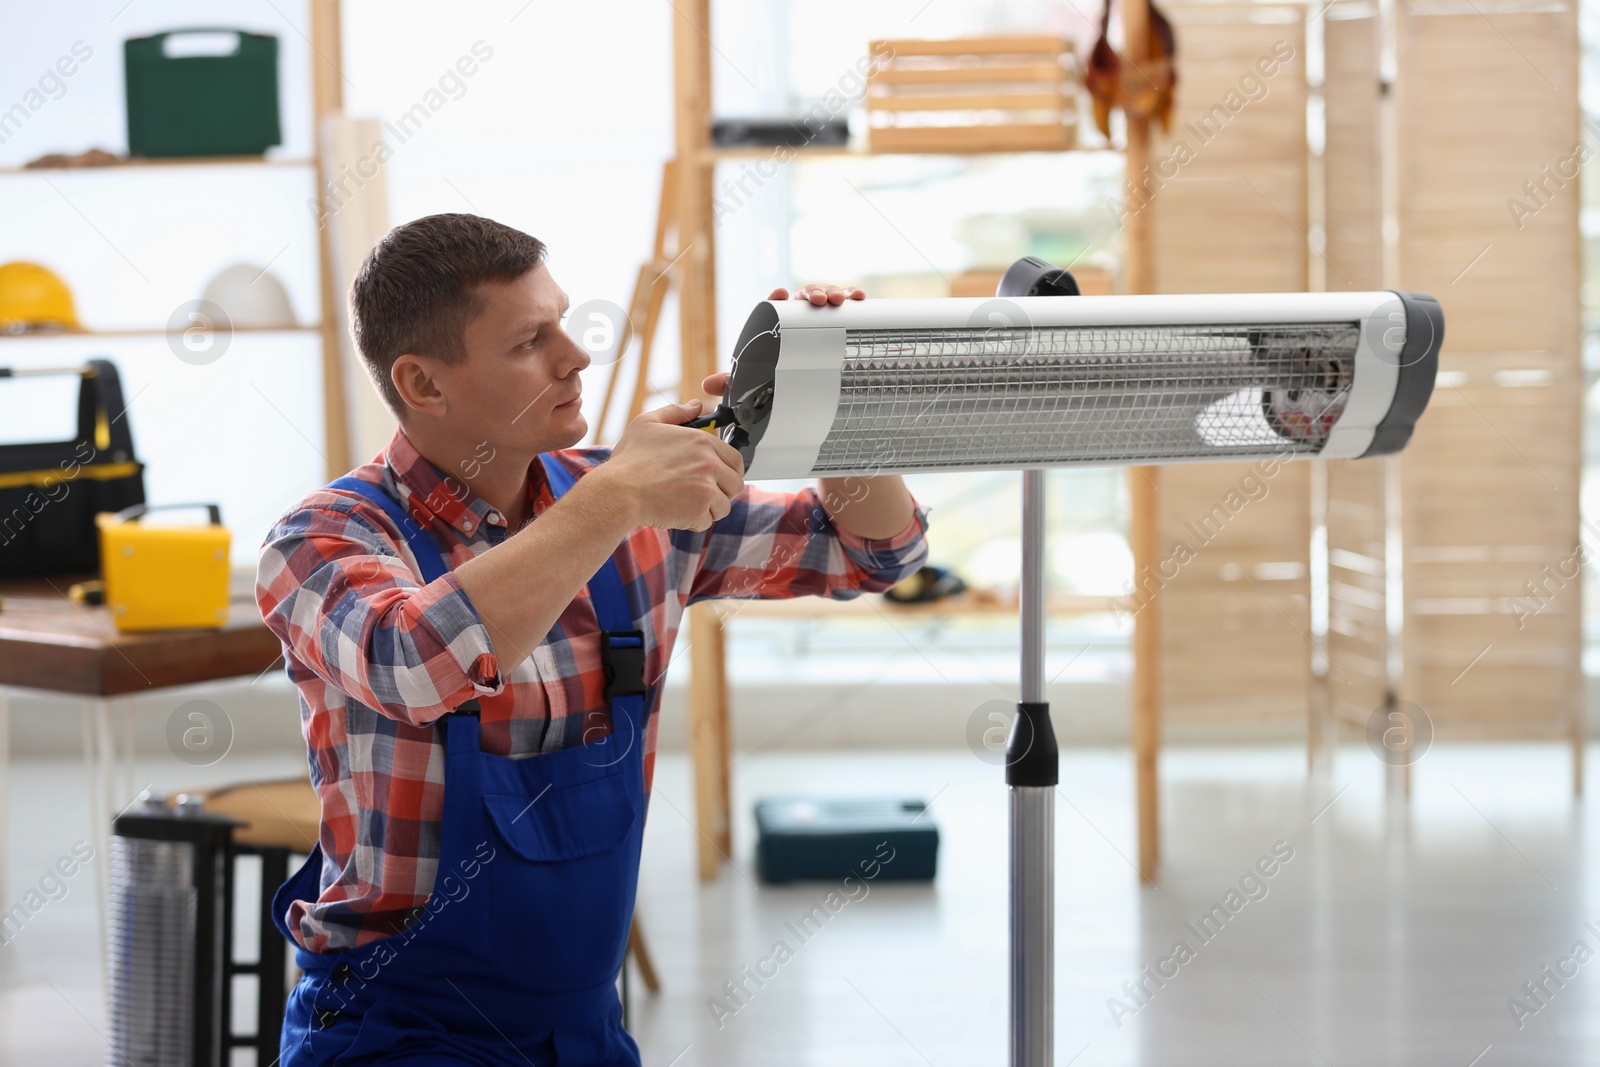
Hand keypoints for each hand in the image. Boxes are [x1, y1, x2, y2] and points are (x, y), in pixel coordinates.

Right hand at [596, 399, 744, 530]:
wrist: (618, 491)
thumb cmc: (630, 460)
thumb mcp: (647, 424)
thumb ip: (675, 413)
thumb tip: (697, 405)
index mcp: (701, 441)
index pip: (735, 459)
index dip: (727, 470)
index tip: (716, 477)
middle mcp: (709, 463)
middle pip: (736, 483)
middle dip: (722, 491)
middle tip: (701, 493)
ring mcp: (706, 488)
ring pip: (724, 505)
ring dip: (708, 508)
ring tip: (685, 503)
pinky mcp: (698, 510)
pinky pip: (707, 521)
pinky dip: (694, 521)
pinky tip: (676, 513)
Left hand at [699, 284, 866, 396]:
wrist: (811, 390)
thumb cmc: (781, 378)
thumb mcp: (758, 378)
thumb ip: (734, 380)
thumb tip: (708, 384)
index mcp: (779, 326)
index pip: (776, 308)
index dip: (776, 298)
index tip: (780, 292)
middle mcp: (800, 318)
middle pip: (803, 297)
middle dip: (811, 293)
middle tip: (817, 302)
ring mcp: (822, 318)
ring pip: (826, 297)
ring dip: (832, 292)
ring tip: (837, 301)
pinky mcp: (841, 322)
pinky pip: (848, 306)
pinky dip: (852, 298)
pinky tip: (858, 297)